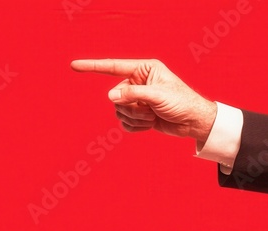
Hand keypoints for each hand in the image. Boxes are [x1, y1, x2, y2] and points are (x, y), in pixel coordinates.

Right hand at [70, 59, 216, 142]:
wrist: (193, 122)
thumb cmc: (181, 102)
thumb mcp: (157, 95)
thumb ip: (132, 94)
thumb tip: (110, 96)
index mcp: (143, 69)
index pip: (113, 67)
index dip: (92, 66)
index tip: (74, 65)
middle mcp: (138, 82)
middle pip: (116, 95)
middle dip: (131, 107)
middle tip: (150, 111)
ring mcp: (137, 99)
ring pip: (119, 110)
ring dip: (134, 118)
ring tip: (152, 118)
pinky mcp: (138, 114)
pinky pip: (124, 122)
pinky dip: (135, 126)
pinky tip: (149, 125)